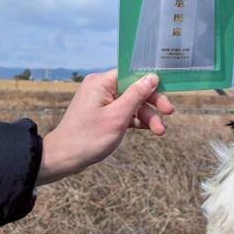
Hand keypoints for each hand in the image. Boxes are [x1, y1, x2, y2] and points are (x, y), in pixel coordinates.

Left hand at [36, 69, 174, 184]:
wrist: (63, 159)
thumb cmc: (89, 137)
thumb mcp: (118, 116)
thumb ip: (136, 95)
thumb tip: (152, 76)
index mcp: (101, 82)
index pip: (132, 74)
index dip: (151, 83)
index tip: (167, 91)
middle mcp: (101, 88)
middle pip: (134, 89)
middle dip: (152, 103)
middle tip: (169, 112)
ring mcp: (101, 102)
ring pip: (131, 104)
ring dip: (147, 116)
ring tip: (161, 132)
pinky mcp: (102, 114)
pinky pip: (124, 113)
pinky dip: (136, 120)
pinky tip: (150, 129)